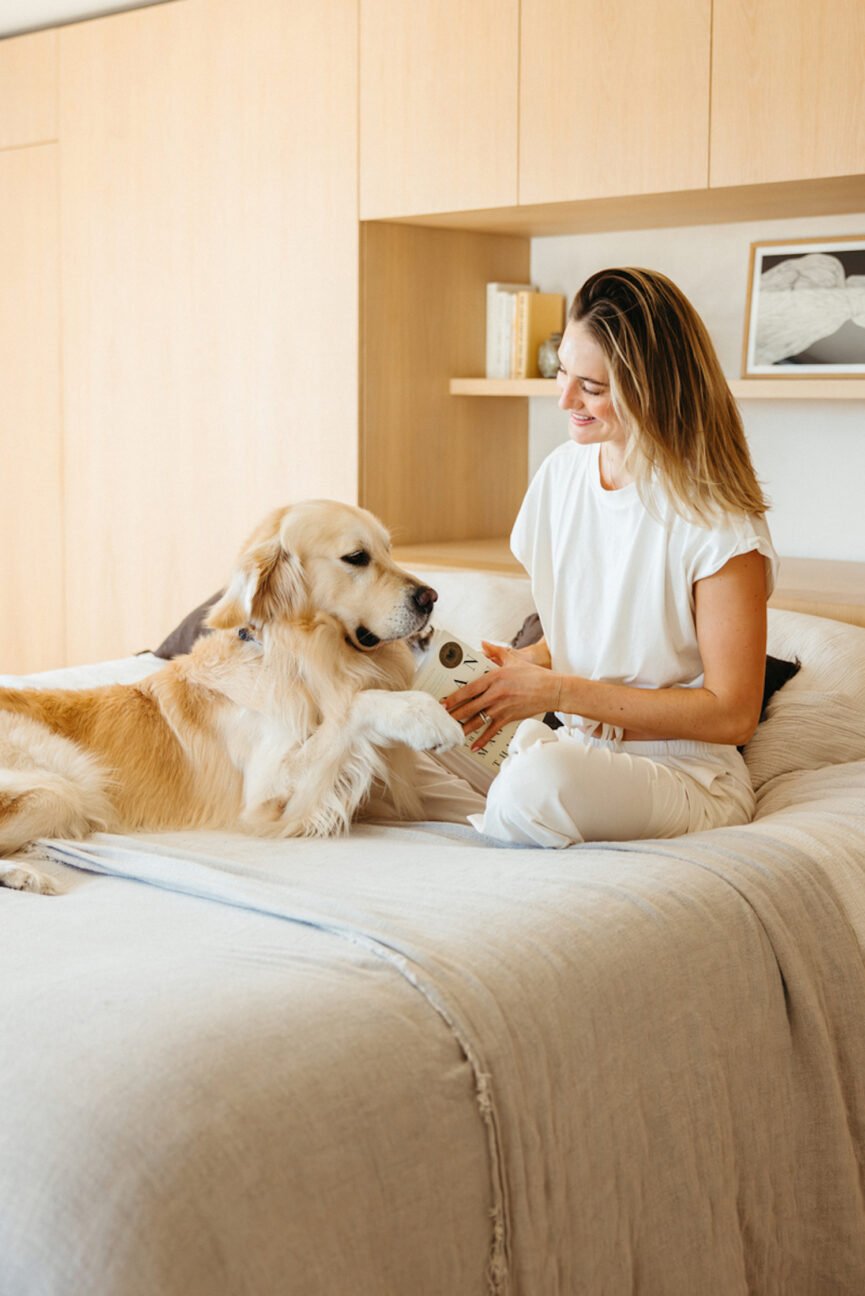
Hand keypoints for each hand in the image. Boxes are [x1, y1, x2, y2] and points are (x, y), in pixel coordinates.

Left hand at [443, 641, 559, 750]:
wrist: (552, 690)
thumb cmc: (534, 675)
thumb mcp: (514, 660)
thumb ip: (496, 651)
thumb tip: (483, 643)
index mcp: (494, 678)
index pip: (469, 689)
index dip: (454, 697)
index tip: (443, 703)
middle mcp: (495, 694)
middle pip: (469, 707)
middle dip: (454, 714)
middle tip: (442, 719)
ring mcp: (501, 708)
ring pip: (477, 720)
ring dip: (463, 728)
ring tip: (452, 733)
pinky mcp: (508, 718)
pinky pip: (492, 731)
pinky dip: (482, 740)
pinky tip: (473, 746)